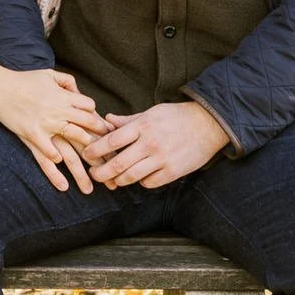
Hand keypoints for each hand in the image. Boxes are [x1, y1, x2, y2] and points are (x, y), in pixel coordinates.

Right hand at [0, 61, 100, 192]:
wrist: (0, 87)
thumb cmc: (24, 80)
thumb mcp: (50, 74)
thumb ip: (67, 81)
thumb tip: (78, 91)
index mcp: (65, 97)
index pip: (91, 111)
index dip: (98, 122)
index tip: (105, 136)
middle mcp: (60, 112)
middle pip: (87, 132)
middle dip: (101, 149)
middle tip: (110, 164)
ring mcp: (47, 125)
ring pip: (71, 150)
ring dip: (82, 169)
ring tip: (91, 185)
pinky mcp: (32, 135)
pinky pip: (47, 155)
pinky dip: (54, 169)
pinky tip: (62, 184)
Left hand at [84, 100, 230, 190]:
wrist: (208, 124)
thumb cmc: (177, 116)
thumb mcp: (152, 112)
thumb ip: (128, 120)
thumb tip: (107, 120)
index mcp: (143, 125)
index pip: (112, 141)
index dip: (95, 150)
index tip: (86, 155)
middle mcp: (150, 143)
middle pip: (118, 164)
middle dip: (101, 172)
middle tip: (94, 174)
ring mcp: (162, 159)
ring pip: (131, 177)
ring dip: (117, 181)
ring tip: (111, 180)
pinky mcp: (173, 171)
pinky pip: (149, 182)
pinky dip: (140, 182)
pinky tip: (138, 178)